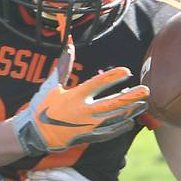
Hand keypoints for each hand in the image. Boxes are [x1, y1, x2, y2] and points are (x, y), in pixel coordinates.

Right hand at [11, 43, 149, 156]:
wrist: (34, 134)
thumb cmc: (42, 106)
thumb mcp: (51, 84)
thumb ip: (64, 64)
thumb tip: (69, 43)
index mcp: (74, 96)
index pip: (97, 84)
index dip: (113, 77)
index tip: (126, 71)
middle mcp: (83, 112)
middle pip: (112, 104)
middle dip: (130, 97)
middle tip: (146, 89)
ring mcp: (87, 127)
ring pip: (114, 119)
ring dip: (130, 110)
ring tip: (143, 103)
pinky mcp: (88, 137)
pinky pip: (108, 133)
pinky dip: (120, 127)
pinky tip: (131, 121)